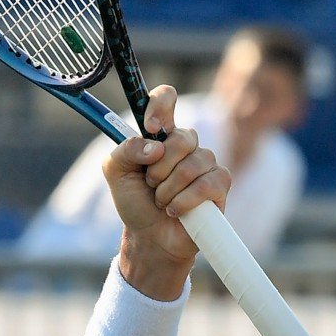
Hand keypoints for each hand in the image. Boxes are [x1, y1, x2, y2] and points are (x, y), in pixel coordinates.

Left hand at [101, 85, 229, 267]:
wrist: (149, 237)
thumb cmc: (135, 202)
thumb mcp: (116, 173)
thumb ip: (125, 151)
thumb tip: (155, 146)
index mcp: (160, 134)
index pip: (166, 98)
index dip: (159, 105)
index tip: (149, 127)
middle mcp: (186, 145)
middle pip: (181, 138)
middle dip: (158, 168)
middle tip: (150, 184)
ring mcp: (205, 163)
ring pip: (193, 163)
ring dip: (168, 189)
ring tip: (162, 201)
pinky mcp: (220, 185)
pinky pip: (206, 184)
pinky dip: (184, 201)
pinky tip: (175, 210)